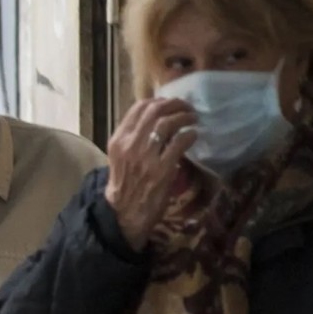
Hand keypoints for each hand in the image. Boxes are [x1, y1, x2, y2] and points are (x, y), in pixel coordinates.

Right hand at [104, 98, 198, 250]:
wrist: (124, 212)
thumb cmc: (125, 184)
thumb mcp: (120, 157)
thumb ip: (133, 138)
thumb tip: (156, 119)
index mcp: (118, 139)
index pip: (138, 108)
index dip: (159, 101)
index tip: (170, 104)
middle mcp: (130, 144)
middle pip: (155, 111)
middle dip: (175, 104)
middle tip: (187, 107)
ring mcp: (146, 157)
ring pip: (167, 123)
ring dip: (185, 117)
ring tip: (193, 118)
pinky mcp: (161, 169)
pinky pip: (179, 143)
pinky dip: (189, 135)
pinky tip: (193, 136)